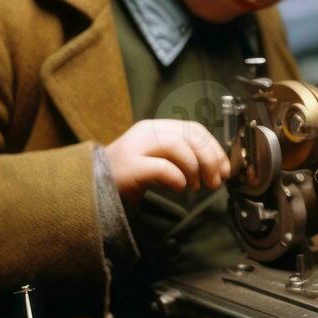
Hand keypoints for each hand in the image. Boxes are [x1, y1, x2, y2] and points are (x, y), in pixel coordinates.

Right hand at [105, 119, 229, 204]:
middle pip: (190, 135)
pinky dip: (177, 178)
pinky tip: (179, 188)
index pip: (194, 129)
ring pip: (178, 145)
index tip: (225, 169)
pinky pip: (162, 167)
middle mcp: (146, 132)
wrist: (93, 189)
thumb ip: (183, 158)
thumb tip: (217, 167)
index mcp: (156, 128)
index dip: (214, 148)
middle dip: (209, 159)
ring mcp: (135, 147)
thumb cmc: (130, 178)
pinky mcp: (129, 167)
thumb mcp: (160, 160)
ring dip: (195, 168)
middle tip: (215, 181)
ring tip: (197, 186)